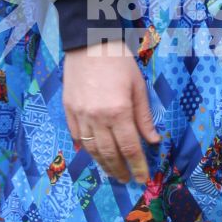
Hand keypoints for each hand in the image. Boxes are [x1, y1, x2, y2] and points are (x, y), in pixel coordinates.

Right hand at [63, 40, 157, 184]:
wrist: (89, 41)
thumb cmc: (119, 60)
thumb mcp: (138, 86)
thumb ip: (144, 116)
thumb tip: (154, 140)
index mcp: (118, 112)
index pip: (130, 148)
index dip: (138, 166)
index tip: (143, 179)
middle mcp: (97, 118)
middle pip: (109, 153)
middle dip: (119, 170)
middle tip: (127, 180)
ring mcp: (80, 115)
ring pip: (91, 149)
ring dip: (103, 164)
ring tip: (112, 172)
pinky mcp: (68, 109)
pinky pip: (76, 136)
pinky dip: (85, 148)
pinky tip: (93, 154)